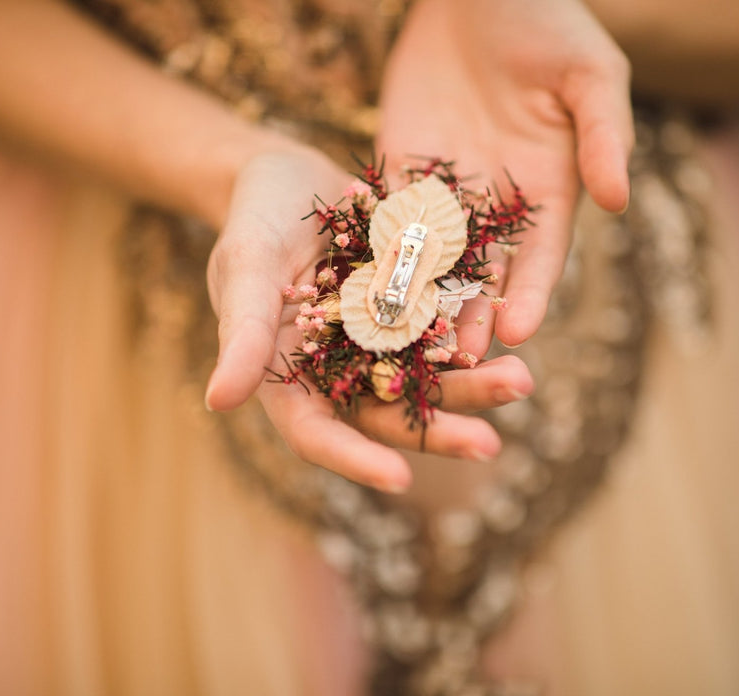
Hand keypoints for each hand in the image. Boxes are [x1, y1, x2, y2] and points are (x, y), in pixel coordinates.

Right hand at [203, 147, 534, 491]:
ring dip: (474, 385)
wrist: (289, 171)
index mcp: (291, 377)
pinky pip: (449, 327)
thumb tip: (218, 403)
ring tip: (520, 380)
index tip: (402, 480)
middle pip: (389, 414)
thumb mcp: (245, 266)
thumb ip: (240, 332)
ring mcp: (382, 341)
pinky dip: (477, 332)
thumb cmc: (251, 220)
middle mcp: (341, 371)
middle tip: (490, 444)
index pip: (319, 434)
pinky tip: (513, 329)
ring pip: (430, 377)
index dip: (356, 460)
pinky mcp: (414, 306)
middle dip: (440, 429)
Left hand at [376, 0, 633, 352]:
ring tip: (409, 344)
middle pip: (485, 274)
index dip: (533, 294)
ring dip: (421, 303)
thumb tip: (618, 202)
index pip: (542, 257)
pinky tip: (361, 289)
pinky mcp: (399, 174)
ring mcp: (445, 193)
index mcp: (549, 193)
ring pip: (432, 261)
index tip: (520, 332)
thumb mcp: (590, 76)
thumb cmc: (550, 25)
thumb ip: (605, 136)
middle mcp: (496, 206)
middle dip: (472, 317)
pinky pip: (385, 221)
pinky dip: (375, 255)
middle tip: (458, 364)